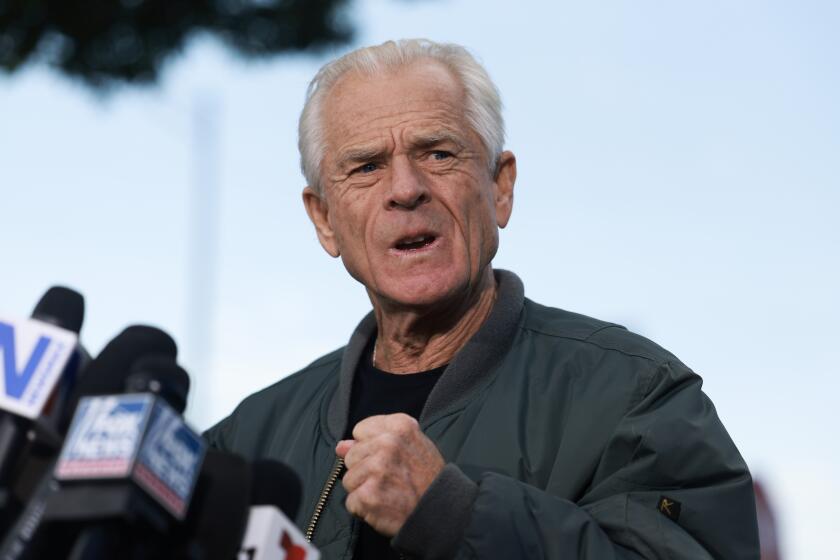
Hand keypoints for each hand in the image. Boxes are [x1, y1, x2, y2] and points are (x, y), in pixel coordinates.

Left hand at [336, 413, 444, 536]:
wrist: (440, 512)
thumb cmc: (426, 478)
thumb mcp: (411, 448)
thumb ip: (376, 440)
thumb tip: (340, 446)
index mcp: (399, 426)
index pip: (361, 430)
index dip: (370, 446)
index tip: (387, 458)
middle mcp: (387, 443)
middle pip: (351, 455)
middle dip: (364, 469)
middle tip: (390, 479)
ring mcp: (377, 469)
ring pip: (348, 479)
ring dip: (363, 489)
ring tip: (388, 493)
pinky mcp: (368, 495)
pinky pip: (350, 501)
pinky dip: (364, 509)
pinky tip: (383, 506)